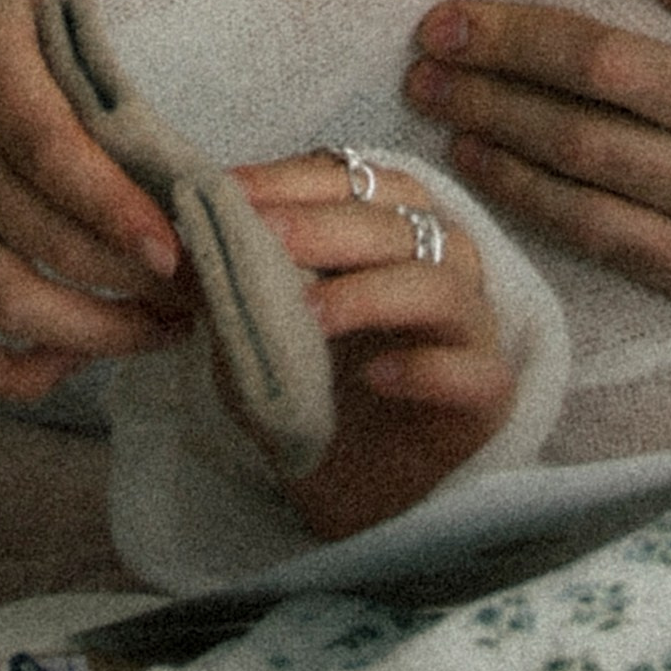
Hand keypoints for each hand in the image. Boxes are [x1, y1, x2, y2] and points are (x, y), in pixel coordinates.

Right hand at [0, 0, 250, 401]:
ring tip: (170, 330)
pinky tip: (73, 363)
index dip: (118, 208)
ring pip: (5, 306)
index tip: (182, 245)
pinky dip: (11, 375)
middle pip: (45, 241)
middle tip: (215, 291)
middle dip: (135, 283)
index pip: (53, 153)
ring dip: (94, 336)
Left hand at [227, 153, 515, 541]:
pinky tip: (376, 377)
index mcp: (389, 231)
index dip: (292, 181)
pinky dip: (426, 369)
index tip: (229, 194)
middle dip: (326, 224)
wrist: (350, 490)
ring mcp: (471, 327)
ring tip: (310, 313)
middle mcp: (440, 264)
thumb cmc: (311, 392)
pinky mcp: (487, 396)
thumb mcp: (256, 335)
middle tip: (265, 236)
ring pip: (440, 285)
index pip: (355, 181)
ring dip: (370, 292)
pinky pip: (473, 371)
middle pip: (399, 223)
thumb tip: (183, 243)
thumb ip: (233, 288)